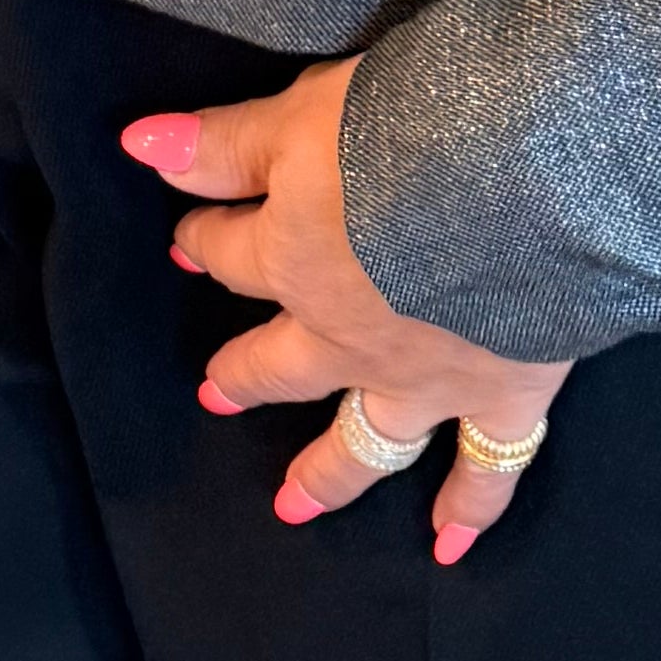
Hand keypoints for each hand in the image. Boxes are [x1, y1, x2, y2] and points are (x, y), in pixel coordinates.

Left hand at [124, 59, 567, 565]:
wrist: (522, 183)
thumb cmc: (406, 131)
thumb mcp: (299, 114)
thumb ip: (224, 143)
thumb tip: (138, 148)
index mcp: (295, 260)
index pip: (230, 251)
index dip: (206, 239)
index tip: (191, 235)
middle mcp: (347, 335)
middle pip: (279, 366)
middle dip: (244, 376)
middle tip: (215, 390)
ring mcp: (424, 378)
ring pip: (364, 441)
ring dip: (327, 474)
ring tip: (293, 503)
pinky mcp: (503, 394)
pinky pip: (485, 469)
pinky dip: (467, 511)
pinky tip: (447, 546)